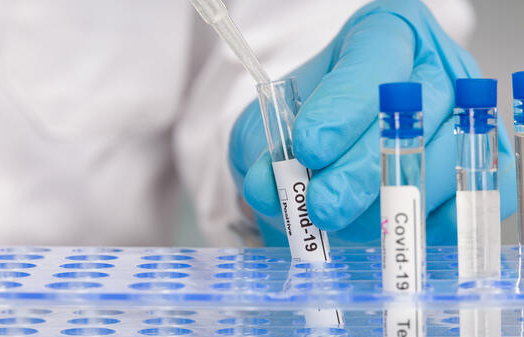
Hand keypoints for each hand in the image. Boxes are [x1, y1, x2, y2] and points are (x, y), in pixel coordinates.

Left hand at [229, 0, 515, 245]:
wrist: (339, 135)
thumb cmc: (311, 118)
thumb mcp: (275, 124)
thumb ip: (268, 153)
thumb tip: (270, 190)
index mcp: (384, 36)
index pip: (374, 63)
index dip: (343, 108)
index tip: (308, 147)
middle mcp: (433, 70)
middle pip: (412, 119)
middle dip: (362, 171)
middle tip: (323, 204)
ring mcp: (465, 116)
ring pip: (440, 164)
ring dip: (385, 204)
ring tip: (340, 221)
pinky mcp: (481, 163)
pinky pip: (472, 196)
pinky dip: (430, 220)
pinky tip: (391, 224)